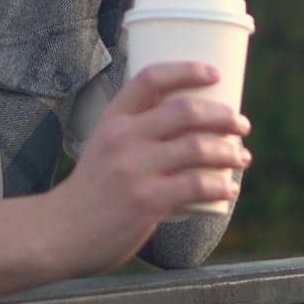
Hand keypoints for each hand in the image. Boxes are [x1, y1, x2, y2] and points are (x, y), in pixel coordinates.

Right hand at [43, 61, 252, 276]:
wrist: (61, 233)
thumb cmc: (93, 189)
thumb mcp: (104, 146)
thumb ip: (137, 132)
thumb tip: (190, 124)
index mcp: (113, 118)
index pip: (151, 77)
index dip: (188, 70)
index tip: (216, 73)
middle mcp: (122, 137)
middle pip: (185, 111)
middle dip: (223, 115)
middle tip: (241, 125)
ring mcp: (134, 169)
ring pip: (197, 147)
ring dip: (230, 151)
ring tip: (242, 157)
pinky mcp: (146, 201)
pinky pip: (196, 185)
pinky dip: (221, 185)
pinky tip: (230, 188)